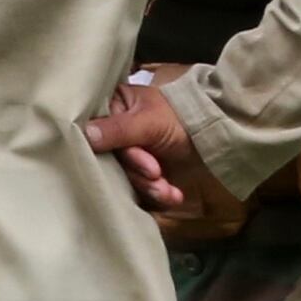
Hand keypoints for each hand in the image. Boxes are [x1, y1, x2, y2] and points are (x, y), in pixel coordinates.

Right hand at [83, 77, 230, 225]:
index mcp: (114, 105)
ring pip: (128, 174)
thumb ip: (117, 130)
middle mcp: (117, 127)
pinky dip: (159, 192)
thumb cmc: (180, 117)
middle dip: (137, 171)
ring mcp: (132, 148)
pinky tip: (174, 195)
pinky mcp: (145, 167)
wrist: (217, 134)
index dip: (114, 150)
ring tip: (167, 189)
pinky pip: (142, 183)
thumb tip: (83, 135)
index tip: (138, 161)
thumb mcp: (148, 122)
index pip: (96, 131)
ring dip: (149, 185)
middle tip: (155, 173)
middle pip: (113, 157)